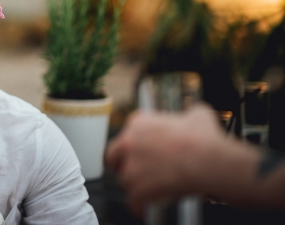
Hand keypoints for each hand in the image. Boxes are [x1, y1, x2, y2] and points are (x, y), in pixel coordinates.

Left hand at [105, 105, 223, 214]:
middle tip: (137, 171)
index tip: (144, 153)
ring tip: (149, 190)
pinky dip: (138, 206)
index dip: (136, 145)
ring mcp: (131, 166)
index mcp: (138, 122)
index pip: (127, 134)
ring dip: (135, 186)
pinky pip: (133, 201)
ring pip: (125, 179)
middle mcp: (128, 141)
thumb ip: (187, 114)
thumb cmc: (205, 139)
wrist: (209, 162)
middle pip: (114, 156)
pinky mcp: (137, 188)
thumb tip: (193, 116)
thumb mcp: (197, 115)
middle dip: (123, 164)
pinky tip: (143, 208)